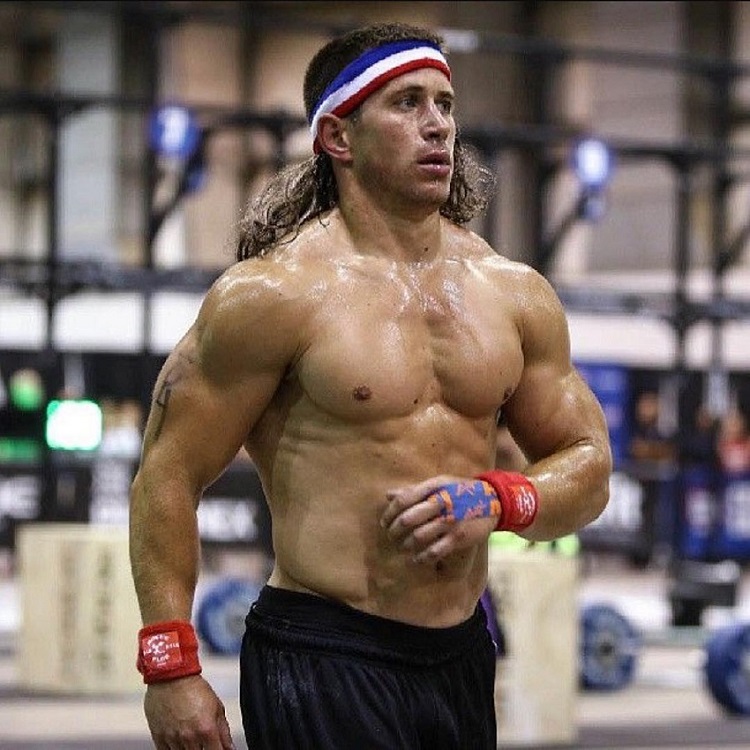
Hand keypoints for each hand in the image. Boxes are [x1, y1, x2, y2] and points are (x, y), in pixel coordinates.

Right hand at [144, 674, 234, 748]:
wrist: (171, 676)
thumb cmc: (194, 688)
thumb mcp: (216, 706)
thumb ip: (224, 731)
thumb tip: (230, 748)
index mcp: (206, 730)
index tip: (218, 748)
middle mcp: (189, 737)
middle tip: (204, 741)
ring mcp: (172, 739)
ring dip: (189, 749)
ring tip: (192, 739)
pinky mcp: (158, 737)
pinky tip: (179, 742)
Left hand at [380, 475, 495, 563]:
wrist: (493, 500)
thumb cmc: (460, 490)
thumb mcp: (439, 483)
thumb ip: (414, 490)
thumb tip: (388, 495)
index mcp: (434, 487)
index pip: (403, 500)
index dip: (389, 513)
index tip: (384, 522)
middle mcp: (441, 503)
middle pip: (407, 519)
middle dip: (394, 531)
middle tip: (390, 536)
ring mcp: (450, 521)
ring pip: (418, 537)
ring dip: (405, 545)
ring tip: (402, 547)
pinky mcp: (459, 538)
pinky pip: (434, 552)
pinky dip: (421, 558)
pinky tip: (416, 560)